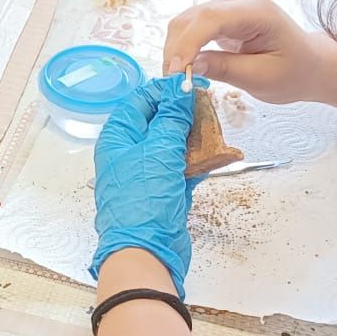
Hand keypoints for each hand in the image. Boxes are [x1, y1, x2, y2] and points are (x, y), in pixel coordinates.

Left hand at [92, 73, 197, 295]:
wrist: (146, 252)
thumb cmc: (142, 202)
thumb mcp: (159, 150)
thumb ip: (171, 118)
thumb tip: (180, 88)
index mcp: (117, 138)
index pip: (139, 101)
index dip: (164, 90)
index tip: (190, 83)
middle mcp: (128, 154)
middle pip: (157, 122)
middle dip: (182, 113)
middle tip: (207, 103)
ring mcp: (147, 174)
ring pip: (172, 145)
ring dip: (194, 136)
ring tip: (216, 126)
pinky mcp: (164, 193)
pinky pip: (182, 168)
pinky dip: (199, 161)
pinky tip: (218, 154)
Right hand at [164, 0, 326, 104]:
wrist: (309, 64)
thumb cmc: (293, 72)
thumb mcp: (262, 78)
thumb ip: (226, 69)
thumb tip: (190, 67)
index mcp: (257, 11)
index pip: (210, 18)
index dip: (187, 43)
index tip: (175, 73)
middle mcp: (239, 0)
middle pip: (192, 18)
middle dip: (176, 50)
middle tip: (173, 84)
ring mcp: (228, 5)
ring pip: (186, 22)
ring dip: (176, 49)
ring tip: (178, 79)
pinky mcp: (221, 16)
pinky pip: (192, 27)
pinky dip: (183, 47)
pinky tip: (185, 68)